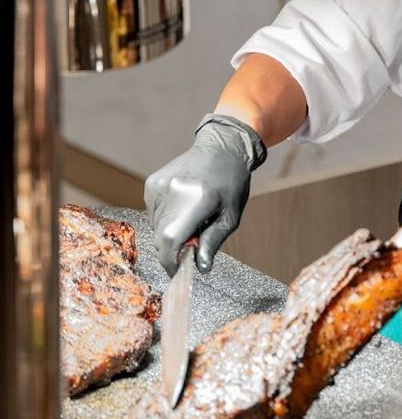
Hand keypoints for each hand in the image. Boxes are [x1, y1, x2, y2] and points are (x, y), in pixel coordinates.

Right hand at [144, 116, 263, 273]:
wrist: (221, 147)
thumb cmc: (231, 183)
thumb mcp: (230, 216)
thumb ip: (212, 242)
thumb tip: (200, 268)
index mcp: (197, 198)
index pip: (170, 238)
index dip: (170, 260)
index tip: (178, 271)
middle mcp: (174, 190)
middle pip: (160, 237)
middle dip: (172, 250)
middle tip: (191, 245)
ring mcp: (159, 185)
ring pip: (155, 227)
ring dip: (169, 233)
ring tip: (190, 220)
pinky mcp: (152, 182)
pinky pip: (152, 213)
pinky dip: (164, 219)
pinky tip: (181, 207)